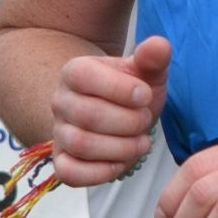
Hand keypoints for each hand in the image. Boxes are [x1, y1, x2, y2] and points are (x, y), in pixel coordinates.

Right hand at [51, 35, 170, 186]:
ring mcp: (59, 132)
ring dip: (120, 148)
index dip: (119, 89)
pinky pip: (69, 172)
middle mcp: (61, 101)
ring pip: (81, 144)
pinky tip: (121, 163)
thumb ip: (153, 58)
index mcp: (75, 72)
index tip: (144, 96)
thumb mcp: (147, 73)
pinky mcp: (63, 161)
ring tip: (140, 142)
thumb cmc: (132, 92)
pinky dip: (99, 173)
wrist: (118, 114)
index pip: (83, 77)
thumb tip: (159, 45)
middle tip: (145, 120)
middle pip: (87, 115)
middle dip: (127, 122)